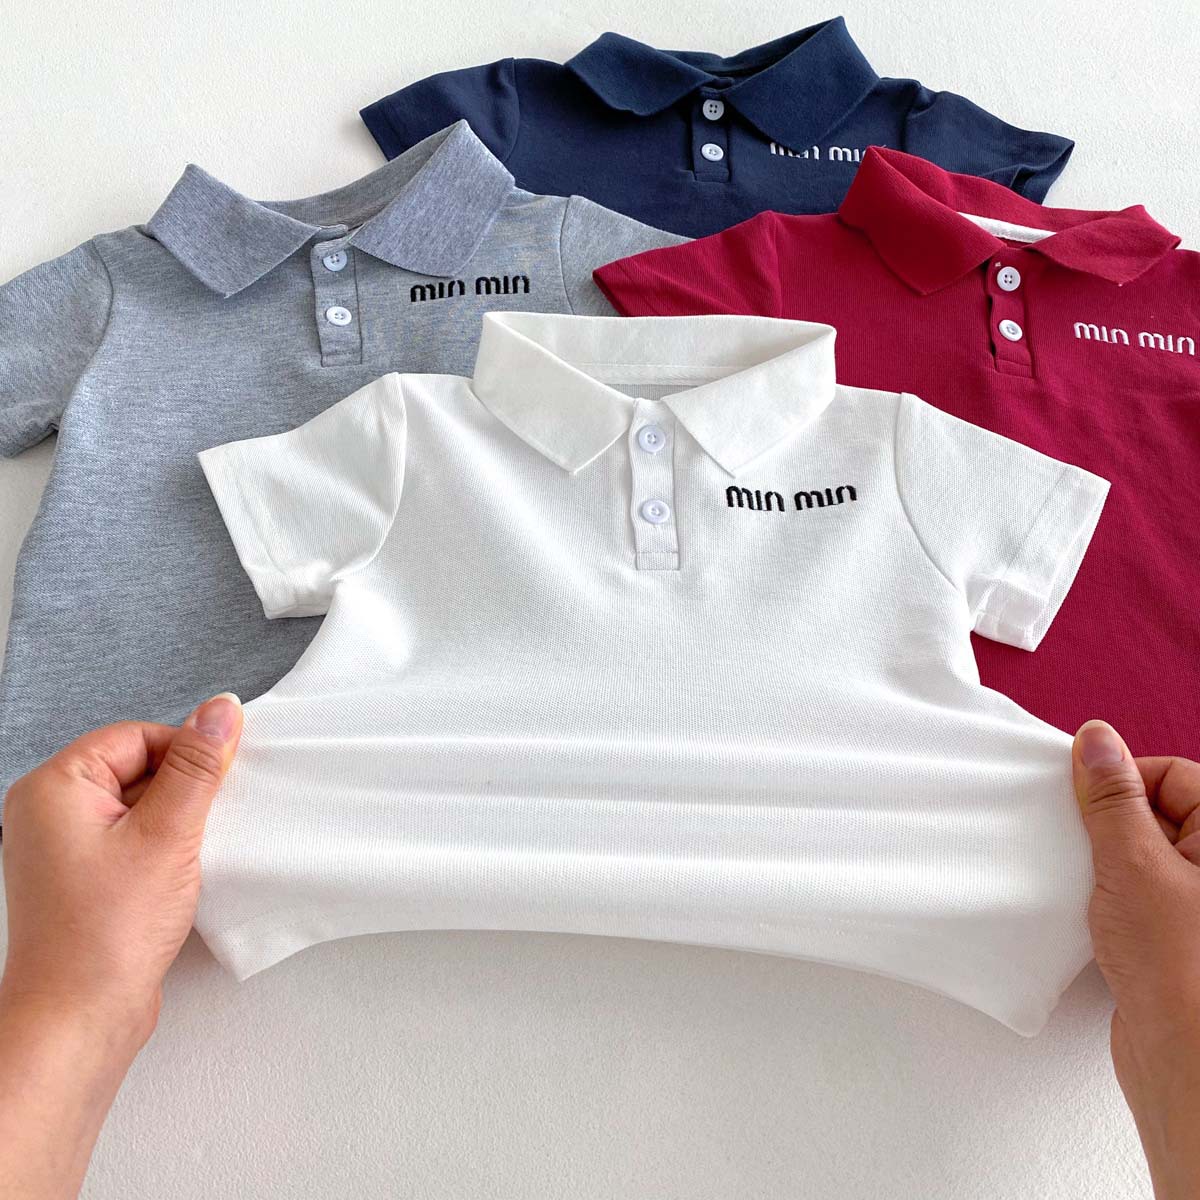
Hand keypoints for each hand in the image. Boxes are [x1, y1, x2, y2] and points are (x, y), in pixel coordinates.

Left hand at [0, 694, 241, 1199]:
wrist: (79, 1019)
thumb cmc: (106, 935)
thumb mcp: (169, 834)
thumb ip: (199, 766)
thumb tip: (221, 709)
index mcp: (54, 787)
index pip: (137, 735)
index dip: (185, 755)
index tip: (220, 782)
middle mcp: (48, 811)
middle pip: (137, 767)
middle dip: (182, 792)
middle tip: (204, 826)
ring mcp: (62, 847)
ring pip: (139, 804)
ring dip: (175, 823)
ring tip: (187, 857)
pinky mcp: (81, 877)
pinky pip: (131, 838)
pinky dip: (162, 849)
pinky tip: (178, 876)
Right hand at [1072, 720, 1199, 1199]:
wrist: (1184, 1062)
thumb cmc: (1179, 969)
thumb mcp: (1133, 863)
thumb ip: (1111, 798)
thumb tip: (1097, 740)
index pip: (1175, 776)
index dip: (1123, 782)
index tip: (1082, 797)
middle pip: (1158, 813)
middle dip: (1111, 823)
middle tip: (1082, 843)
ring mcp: (1197, 904)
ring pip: (1143, 854)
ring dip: (1107, 862)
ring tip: (1089, 884)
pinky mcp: (1177, 937)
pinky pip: (1137, 892)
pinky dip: (1109, 895)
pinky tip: (1092, 914)